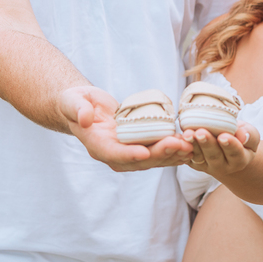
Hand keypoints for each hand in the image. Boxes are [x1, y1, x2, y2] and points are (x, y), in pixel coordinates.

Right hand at [58, 86, 192, 171]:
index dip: (129, 154)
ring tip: (190, 146)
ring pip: (152, 159)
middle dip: (160, 153)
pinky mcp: (138, 146)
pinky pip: (157, 152)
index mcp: (97, 146)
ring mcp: (127, 152)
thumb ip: (78, 110)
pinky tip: (189, 145)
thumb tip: (85, 119)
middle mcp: (114, 154)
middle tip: (179, 144)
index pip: (114, 154)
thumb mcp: (72, 102)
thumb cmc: (76, 103)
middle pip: (139, 159)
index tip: (144, 152)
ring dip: (172, 154)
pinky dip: (173, 150)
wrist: (85, 107)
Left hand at [182, 121, 258, 177]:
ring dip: (193, 145)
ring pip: (199, 157)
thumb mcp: (251, 136)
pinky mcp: (195, 163)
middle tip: (200, 132)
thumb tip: (242, 136)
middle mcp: (223, 166)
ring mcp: (207, 166)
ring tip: (188, 133)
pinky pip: (188, 157)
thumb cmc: (241, 139)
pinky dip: (183, 148)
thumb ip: (249, 135)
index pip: (235, 153)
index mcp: (240, 160)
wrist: (230, 152)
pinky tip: (180, 138)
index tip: (223, 136)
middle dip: (207, 144)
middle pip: (214, 156)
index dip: (230, 145)